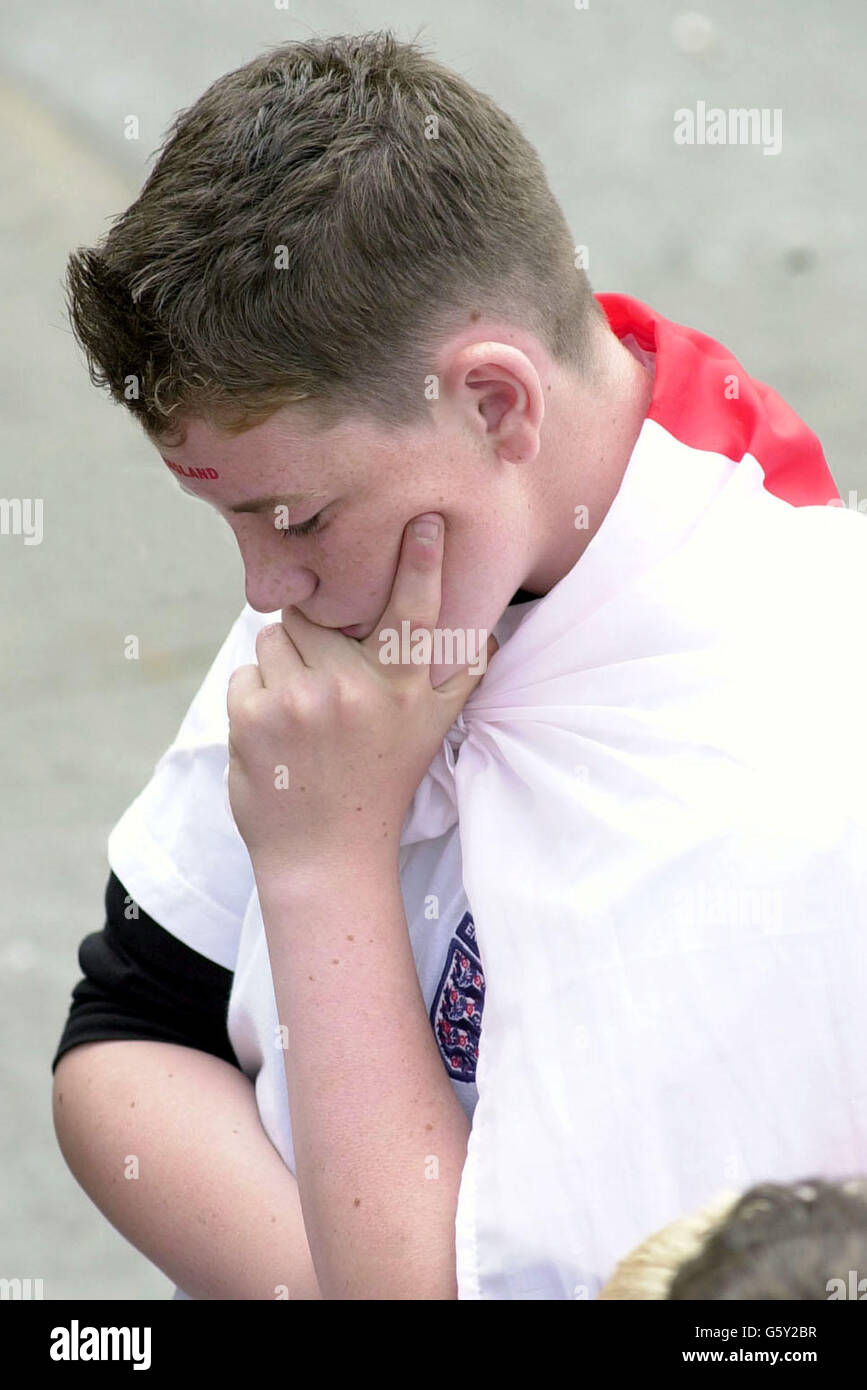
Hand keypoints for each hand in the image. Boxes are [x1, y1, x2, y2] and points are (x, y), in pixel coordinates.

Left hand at [226, 513, 497, 883]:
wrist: (326, 855)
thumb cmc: (381, 783)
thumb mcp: (433, 731)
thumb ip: (460, 675)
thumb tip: (487, 627)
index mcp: (405, 690)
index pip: (416, 613)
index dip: (421, 562)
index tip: (423, 519)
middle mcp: (357, 692)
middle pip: (317, 614)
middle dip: (314, 638)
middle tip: (327, 689)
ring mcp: (303, 703)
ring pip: (276, 635)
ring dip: (283, 665)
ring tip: (304, 713)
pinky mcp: (254, 718)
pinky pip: (245, 671)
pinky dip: (253, 696)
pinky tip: (277, 735)